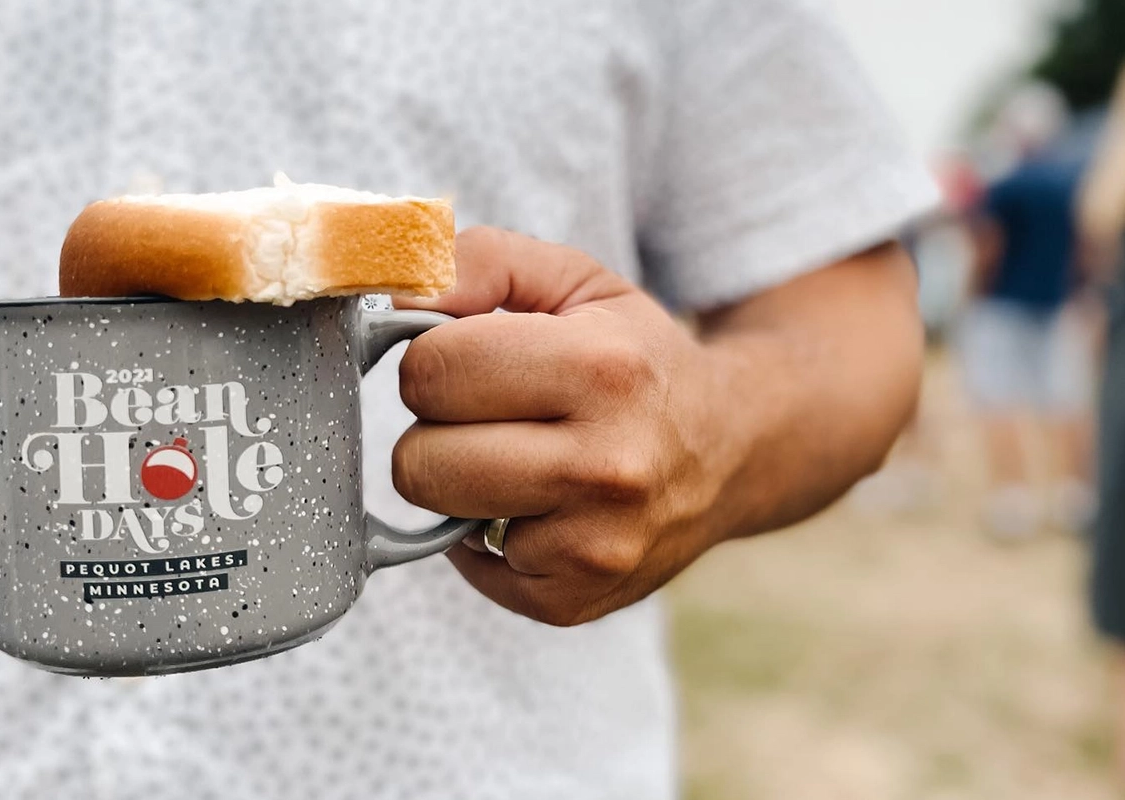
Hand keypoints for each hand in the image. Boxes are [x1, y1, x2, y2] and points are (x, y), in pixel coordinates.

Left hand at [392, 227, 743, 625]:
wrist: (732, 447)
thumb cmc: (635, 356)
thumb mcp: (575, 281)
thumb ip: (479, 262)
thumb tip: (392, 296)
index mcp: (603, 369)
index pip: (429, 374)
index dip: (437, 358)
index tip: (477, 359)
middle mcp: (606, 466)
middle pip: (419, 462)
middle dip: (441, 426)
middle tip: (496, 413)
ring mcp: (594, 547)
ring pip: (437, 514)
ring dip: (460, 479)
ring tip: (519, 456)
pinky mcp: (575, 601)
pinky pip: (469, 565)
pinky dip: (490, 533)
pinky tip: (542, 505)